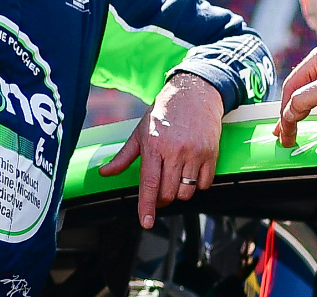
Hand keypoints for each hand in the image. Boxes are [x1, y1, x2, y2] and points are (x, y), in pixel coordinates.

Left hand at [98, 72, 222, 228]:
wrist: (193, 94)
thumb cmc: (163, 113)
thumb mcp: (139, 132)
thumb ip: (123, 157)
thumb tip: (104, 173)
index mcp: (153, 145)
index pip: (149, 183)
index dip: (146, 205)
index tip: (146, 222)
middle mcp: (174, 150)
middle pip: (168, 192)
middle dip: (161, 199)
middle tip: (159, 192)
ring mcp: (195, 153)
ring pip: (186, 191)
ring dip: (179, 193)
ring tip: (174, 178)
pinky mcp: (211, 154)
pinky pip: (204, 184)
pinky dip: (196, 185)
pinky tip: (190, 173)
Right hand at [274, 47, 316, 145]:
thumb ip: (303, 99)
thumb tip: (287, 113)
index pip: (291, 86)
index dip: (285, 108)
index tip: (284, 127)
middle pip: (294, 94)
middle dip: (286, 115)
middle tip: (283, 134)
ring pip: (301, 101)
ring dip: (292, 118)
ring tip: (287, 134)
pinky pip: (311, 107)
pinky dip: (303, 118)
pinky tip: (300, 125)